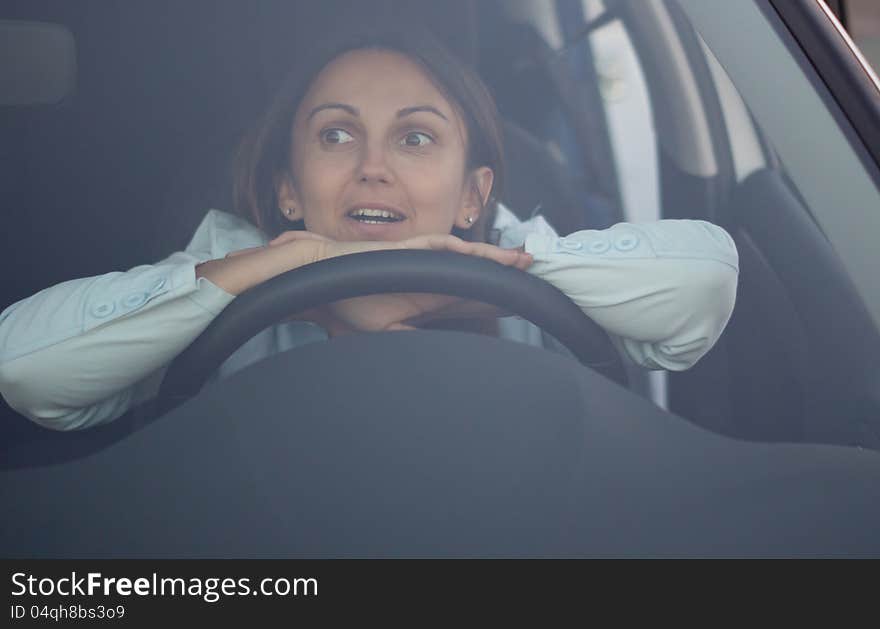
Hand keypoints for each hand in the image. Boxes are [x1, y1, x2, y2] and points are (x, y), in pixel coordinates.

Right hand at [260, 230, 532, 334]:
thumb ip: (411, 345)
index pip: (475, 299)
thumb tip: (433, 369)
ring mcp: (426, 260)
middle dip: (511, 279)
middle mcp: (434, 277)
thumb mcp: (386, 334)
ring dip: (500, 260)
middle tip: (542, 281)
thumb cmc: (351, 305)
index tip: (527, 305)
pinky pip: (448, 247)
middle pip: (482, 277)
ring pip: (472, 259)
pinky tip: (493, 255)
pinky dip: (472, 250)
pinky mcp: (414, 249)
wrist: (325, 280)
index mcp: (432, 298)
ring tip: (527, 262)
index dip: (502, 301)